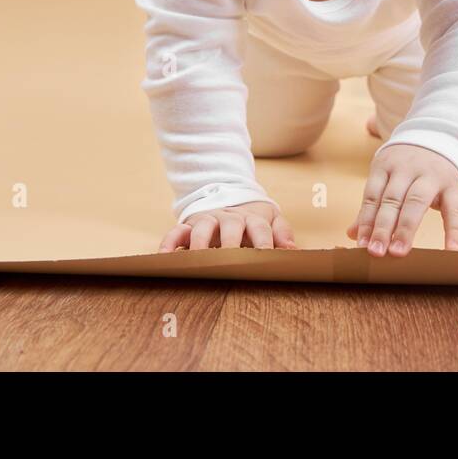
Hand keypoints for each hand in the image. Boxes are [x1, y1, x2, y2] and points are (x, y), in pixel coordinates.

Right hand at [158, 200, 296, 251]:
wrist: (228, 196)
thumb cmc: (252, 219)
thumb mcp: (271, 220)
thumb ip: (282, 233)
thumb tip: (292, 251)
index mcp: (251, 217)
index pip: (260, 227)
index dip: (264, 241)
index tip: (267, 257)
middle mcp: (228, 217)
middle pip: (230, 226)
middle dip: (231, 243)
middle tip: (231, 262)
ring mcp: (207, 220)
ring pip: (202, 228)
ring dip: (201, 244)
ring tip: (199, 262)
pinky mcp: (188, 225)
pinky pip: (176, 232)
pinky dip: (169, 244)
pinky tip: (165, 259)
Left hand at [347, 143, 457, 255]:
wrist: (440, 138)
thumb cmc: (407, 166)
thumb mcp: (386, 176)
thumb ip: (372, 205)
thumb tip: (353, 235)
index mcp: (386, 166)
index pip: (373, 195)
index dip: (366, 221)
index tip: (361, 244)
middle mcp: (407, 169)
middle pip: (392, 199)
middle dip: (383, 226)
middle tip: (376, 251)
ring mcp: (432, 176)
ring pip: (417, 202)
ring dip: (406, 228)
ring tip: (398, 252)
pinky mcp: (453, 185)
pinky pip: (454, 209)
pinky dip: (453, 231)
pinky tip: (450, 250)